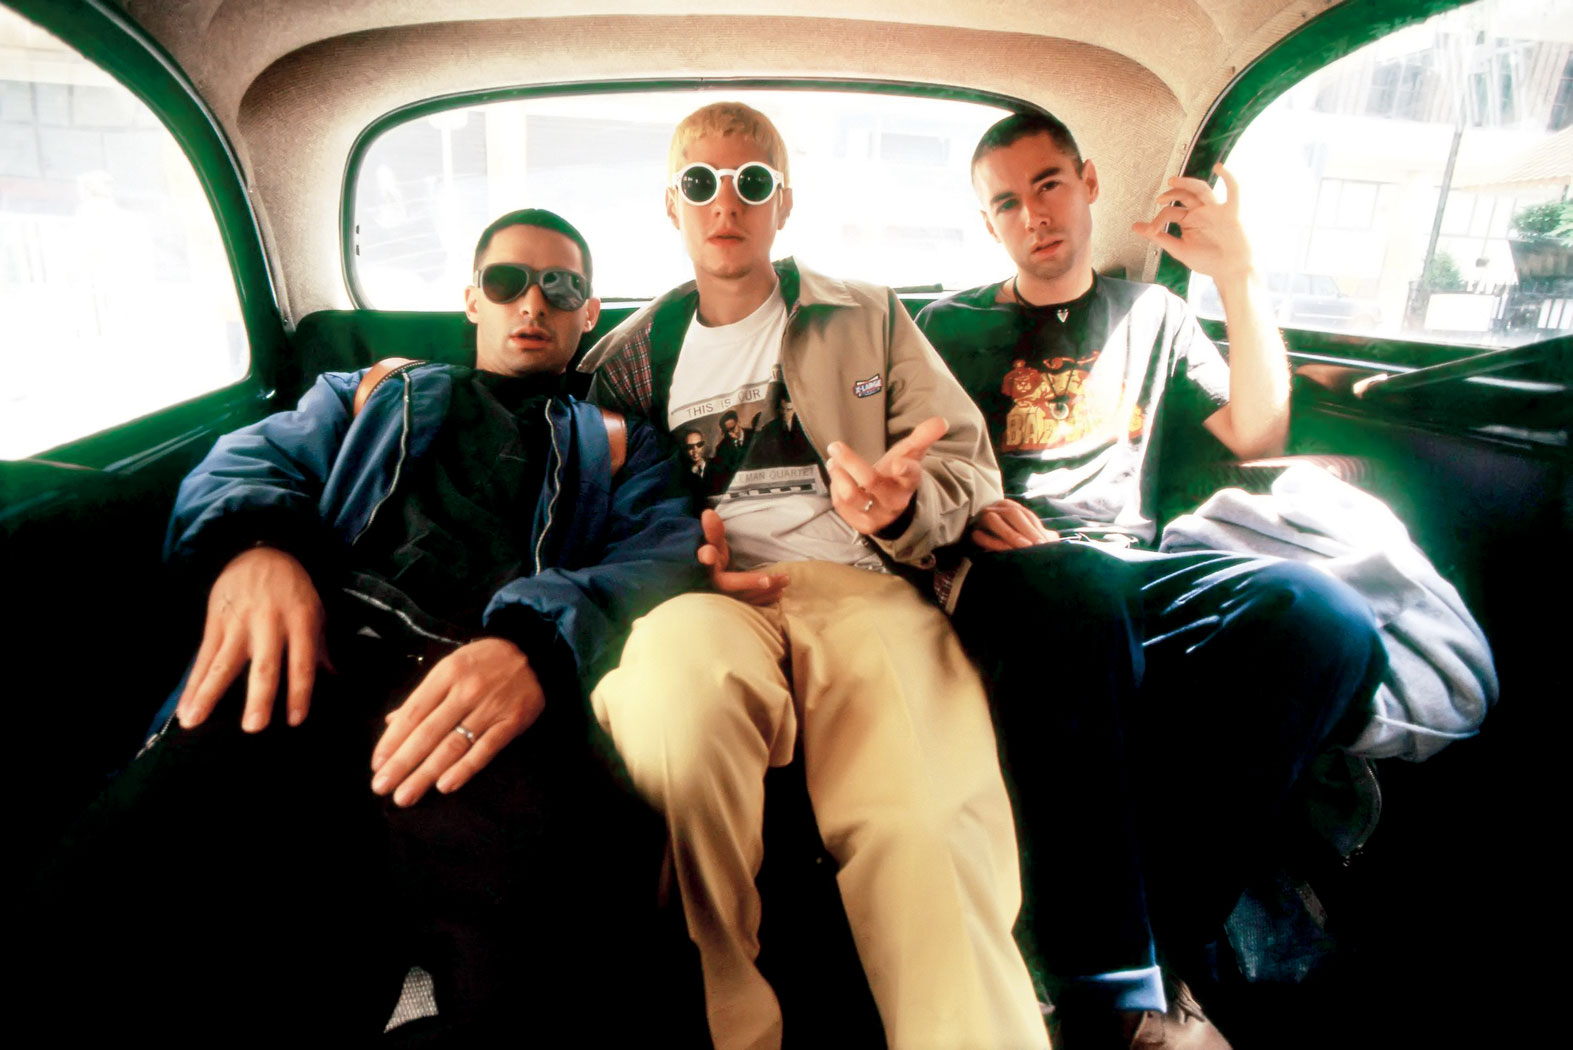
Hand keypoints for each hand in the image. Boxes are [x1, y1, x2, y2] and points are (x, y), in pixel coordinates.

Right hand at [177, 545, 329, 732]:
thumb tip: (333, 678)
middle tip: (254, 727)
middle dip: (258, 697)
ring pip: (223, 663)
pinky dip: (192, 684)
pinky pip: (202, 658)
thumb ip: (319, 646)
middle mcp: (269, 623)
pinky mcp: (215, 623)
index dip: (300, 691)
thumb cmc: (293, 589)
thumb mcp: (315, 610)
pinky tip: (184, 708)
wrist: (259, 551)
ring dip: (209, 694)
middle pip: (264, 665)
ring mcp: (238, 624)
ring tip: (195, 721)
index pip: (301, 661)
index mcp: (300, 620)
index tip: (296, 720)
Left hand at [370, 637, 544, 806]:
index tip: (377, 766)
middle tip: (382, 787)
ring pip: (454, 744)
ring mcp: (492, 706)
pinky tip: (445, 785)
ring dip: (427, 773)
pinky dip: (465, 768)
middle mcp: (467, 689)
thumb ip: (423, 697)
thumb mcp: (450, 668)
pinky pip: (486, 749)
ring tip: (406, 795)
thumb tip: (391, 722)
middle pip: (429, 732)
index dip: (392, 741)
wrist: (532, 653)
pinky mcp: (513, 720)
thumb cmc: (482, 663)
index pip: (413, 713)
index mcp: (447, 673)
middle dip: (403, 763)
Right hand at [697, 508, 787, 604]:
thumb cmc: (716, 559)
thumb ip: (714, 531)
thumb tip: (709, 512)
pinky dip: (766, 600)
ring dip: (767, 590)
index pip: (706, 560)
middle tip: (773, 579)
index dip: (707, 556)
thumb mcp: (715, 544)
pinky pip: (751, 606)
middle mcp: (713, 585)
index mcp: (707, 567)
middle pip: (731, 585)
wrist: (713, 580)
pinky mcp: (736, 608)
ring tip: (785, 579)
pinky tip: (779, 594)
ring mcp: (725, 599)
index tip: (709, 554)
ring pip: (745, 597)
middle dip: (752, 582)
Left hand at [825, 417, 947, 534]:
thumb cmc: (897, 473)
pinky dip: (836, 487)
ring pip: (851, 496)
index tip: (898, 463)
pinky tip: (837, 477)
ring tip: (834, 461)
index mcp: (909, 481)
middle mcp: (894, 501)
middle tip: (834, 445)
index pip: (911, 475)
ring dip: (838, 474)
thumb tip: (941, 421)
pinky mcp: (861, 524)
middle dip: (850, 461)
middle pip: (871, 481)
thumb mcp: (910, 455)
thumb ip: (923, 436)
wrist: (890, 506)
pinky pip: (841, 505)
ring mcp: (878, 515)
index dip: (905, 469)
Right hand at [970, 499, 1060, 551]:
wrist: (978, 538)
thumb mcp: (1024, 532)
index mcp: (1009, 506)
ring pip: (994, 521)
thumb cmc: (1006, 537)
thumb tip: (1055, 539)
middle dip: (1027, 530)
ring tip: (1025, 548)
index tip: (1047, 543)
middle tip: (1039, 546)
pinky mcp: (971, 532)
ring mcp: (980, 519)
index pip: (1026, 514)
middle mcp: (995, 508)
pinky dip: (993, 542)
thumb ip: (1038, 534)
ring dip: (1011, 534)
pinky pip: (980, 535)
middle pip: (1012, 514)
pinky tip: (1005, 551)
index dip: (1037, 527)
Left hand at [1131, 163, 1254, 284]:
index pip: (1170, 212)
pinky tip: (1219, 167)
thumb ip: (1159, 238)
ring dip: (1188, 183)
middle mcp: (1201, 212)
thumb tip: (1135, 227)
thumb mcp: (1179, 249)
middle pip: (1185, 195)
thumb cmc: (1207, 261)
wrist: (1230, 270)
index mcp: (1188, 220)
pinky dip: (1229, 178)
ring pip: (1202, 190)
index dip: (1158, 219)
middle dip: (1172, 194)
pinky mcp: (1231, 212)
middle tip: (1160, 198)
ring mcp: (1215, 210)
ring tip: (1173, 181)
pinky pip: (1233, 192)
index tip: (1151, 231)